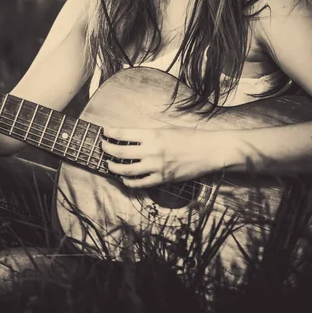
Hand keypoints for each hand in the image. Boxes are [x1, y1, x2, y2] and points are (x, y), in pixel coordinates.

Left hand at [101, 126, 227, 187]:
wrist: (208, 151)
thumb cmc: (189, 136)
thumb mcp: (166, 129)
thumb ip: (148, 134)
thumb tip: (130, 137)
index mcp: (152, 135)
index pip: (124, 133)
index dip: (111, 133)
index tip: (105, 132)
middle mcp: (152, 151)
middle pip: (120, 152)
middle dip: (107, 149)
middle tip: (103, 147)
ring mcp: (156, 167)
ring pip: (127, 171)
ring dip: (114, 168)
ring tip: (109, 164)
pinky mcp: (162, 179)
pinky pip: (140, 183)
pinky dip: (129, 182)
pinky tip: (125, 179)